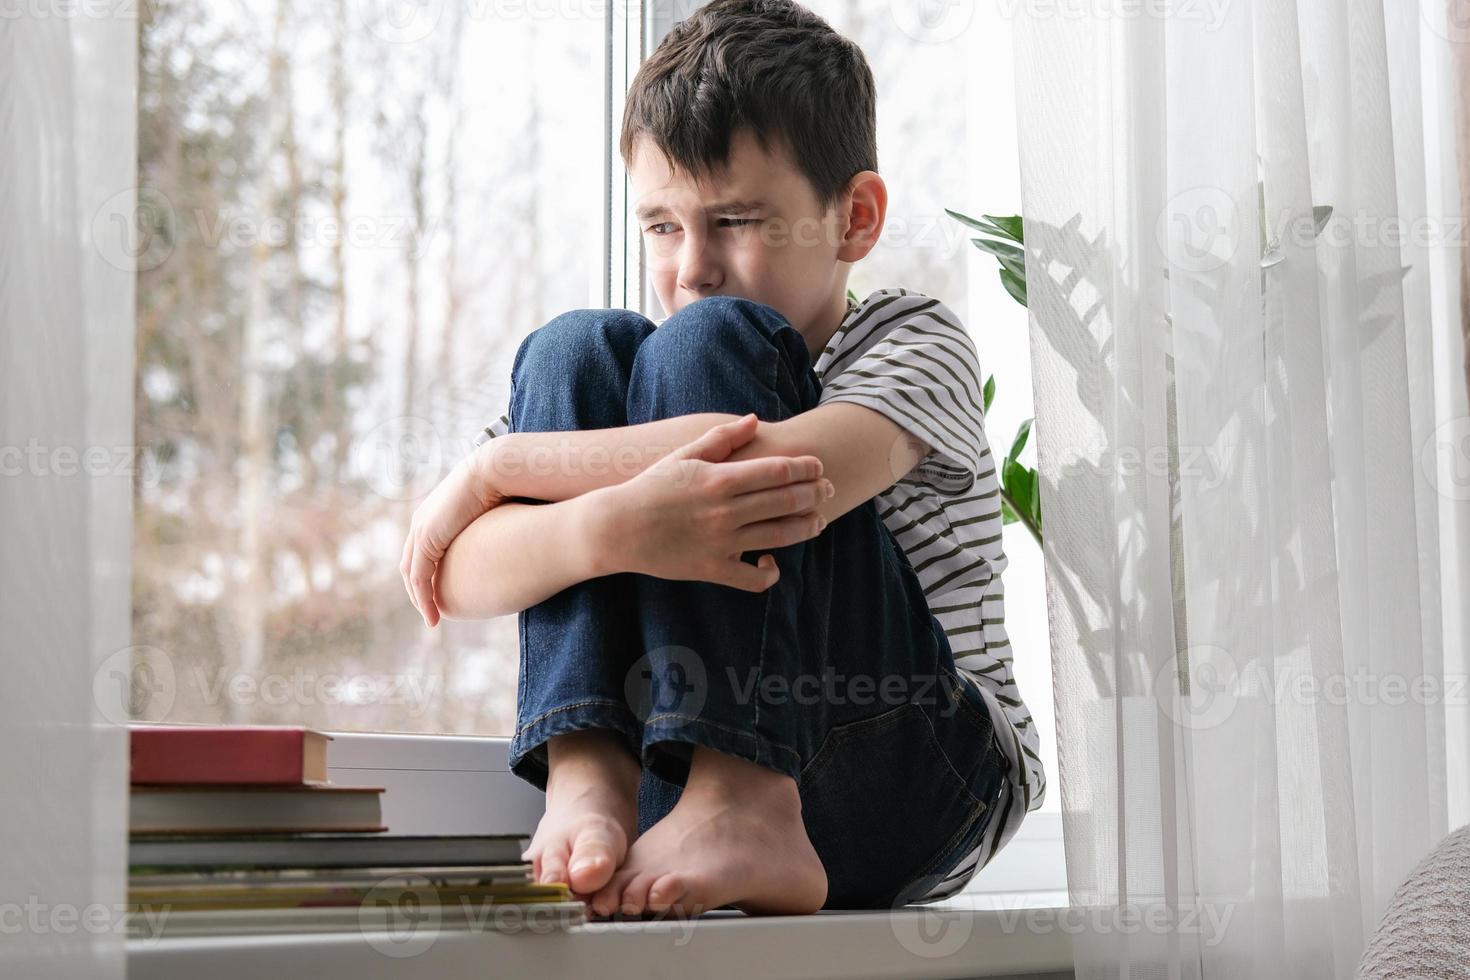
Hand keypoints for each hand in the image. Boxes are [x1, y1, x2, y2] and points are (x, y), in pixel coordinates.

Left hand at [400, 451, 504, 626]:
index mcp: (434, 514)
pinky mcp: (426, 540)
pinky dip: (424, 600)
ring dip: (419, 600)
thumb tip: (507, 541)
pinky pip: (419, 579)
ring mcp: (421, 530)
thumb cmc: (504, 488)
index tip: (443, 594)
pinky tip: (434, 618)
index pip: (422, 552)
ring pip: (411, 575)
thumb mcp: (494, 515)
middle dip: (420, 591)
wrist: (496, 470)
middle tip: (433, 612)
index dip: (430, 575)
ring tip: (433, 620)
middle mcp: (422, 522)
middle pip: (411, 565)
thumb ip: (491, 529)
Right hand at [599, 413, 833, 590]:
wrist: (618, 528)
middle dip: (815, 494)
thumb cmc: (652, 487)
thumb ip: (722, 438)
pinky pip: (753, 579)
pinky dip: (770, 573)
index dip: (806, 468)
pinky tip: (773, 562)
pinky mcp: (713, 569)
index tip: (818, 466)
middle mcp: (726, 511)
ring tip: (818, 520)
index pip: (778, 471)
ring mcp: (722, 542)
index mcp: (721, 479)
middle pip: (787, 501)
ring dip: (807, 527)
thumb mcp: (684, 455)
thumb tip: (754, 420)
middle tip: (828, 490)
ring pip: (780, 536)